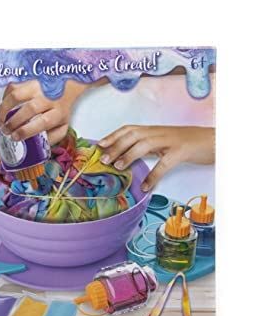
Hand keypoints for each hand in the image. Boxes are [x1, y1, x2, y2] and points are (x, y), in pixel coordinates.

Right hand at [0, 79, 87, 144]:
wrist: (67, 85)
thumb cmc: (61, 108)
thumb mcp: (62, 126)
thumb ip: (52, 138)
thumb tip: (36, 146)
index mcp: (58, 113)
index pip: (43, 122)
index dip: (26, 130)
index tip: (15, 137)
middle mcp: (49, 98)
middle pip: (29, 109)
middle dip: (13, 122)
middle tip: (5, 131)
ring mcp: (38, 86)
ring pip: (17, 95)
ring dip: (4, 109)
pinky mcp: (29, 79)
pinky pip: (12, 87)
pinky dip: (4, 99)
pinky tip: (2, 108)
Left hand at [98, 126, 214, 190]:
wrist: (216, 141)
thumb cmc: (190, 144)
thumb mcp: (166, 143)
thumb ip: (149, 147)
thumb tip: (128, 156)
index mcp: (155, 130)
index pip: (130, 129)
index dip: (113, 136)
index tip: (99, 145)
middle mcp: (161, 132)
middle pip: (133, 134)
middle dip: (116, 145)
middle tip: (104, 159)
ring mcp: (171, 140)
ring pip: (145, 144)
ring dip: (129, 155)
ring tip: (118, 167)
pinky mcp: (183, 151)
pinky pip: (165, 163)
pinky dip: (154, 175)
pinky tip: (146, 186)